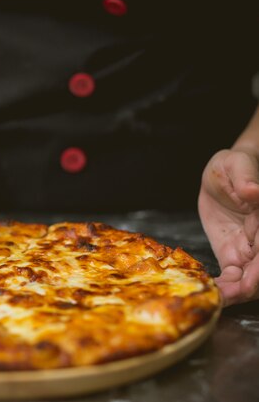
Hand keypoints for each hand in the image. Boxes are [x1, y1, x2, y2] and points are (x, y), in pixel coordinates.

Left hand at [199, 149, 258, 305]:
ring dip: (236, 292)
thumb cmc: (234, 165)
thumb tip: (253, 191)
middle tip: (225, 298)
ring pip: (250, 278)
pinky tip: (211, 292)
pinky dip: (225, 287)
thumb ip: (246, 178)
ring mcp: (250, 248)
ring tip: (216, 299)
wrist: (224, 173)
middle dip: (247, 287)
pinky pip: (233, 276)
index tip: (246, 283)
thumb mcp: (236, 165)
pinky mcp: (234, 253)